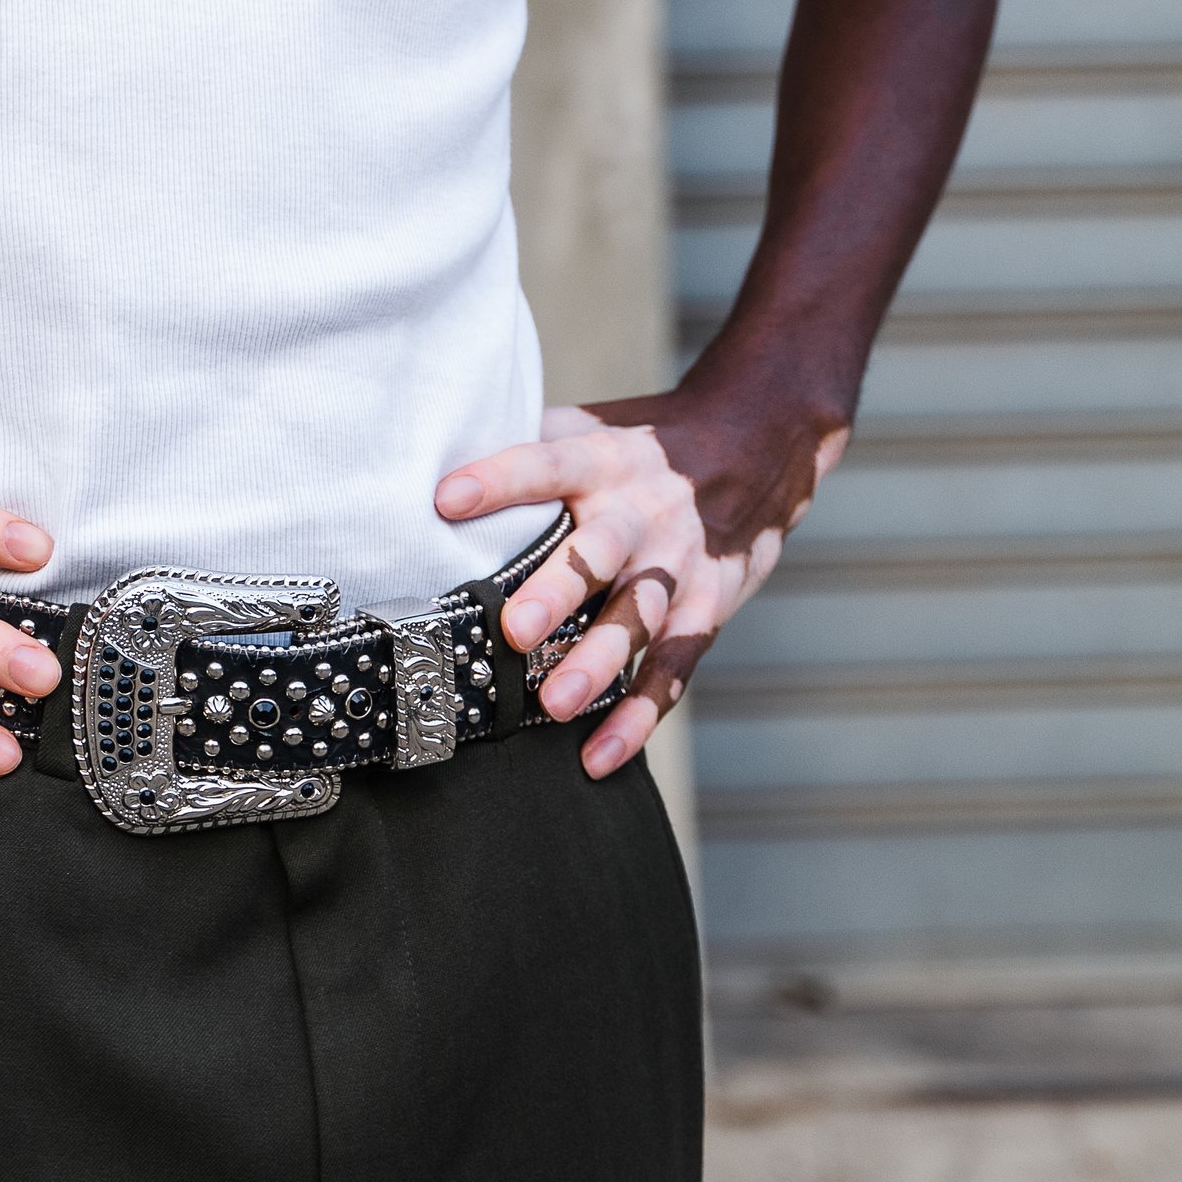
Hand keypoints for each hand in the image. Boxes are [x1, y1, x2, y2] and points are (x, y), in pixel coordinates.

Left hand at [434, 383, 849, 778]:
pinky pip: (673, 670)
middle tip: (513, 629)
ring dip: (597, 663)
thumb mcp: (592, 426)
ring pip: (638, 618)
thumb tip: (428, 451)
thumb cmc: (641, 446)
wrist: (753, 448)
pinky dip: (638, 716)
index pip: (546, 462)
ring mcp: (677, 565)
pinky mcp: (705, 610)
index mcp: (603, 458)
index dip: (499, 480)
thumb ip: (527, 441)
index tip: (446, 500)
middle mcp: (641, 512)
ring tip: (552, 704)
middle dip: (557, 591)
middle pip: (597, 551)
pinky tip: (599, 755)